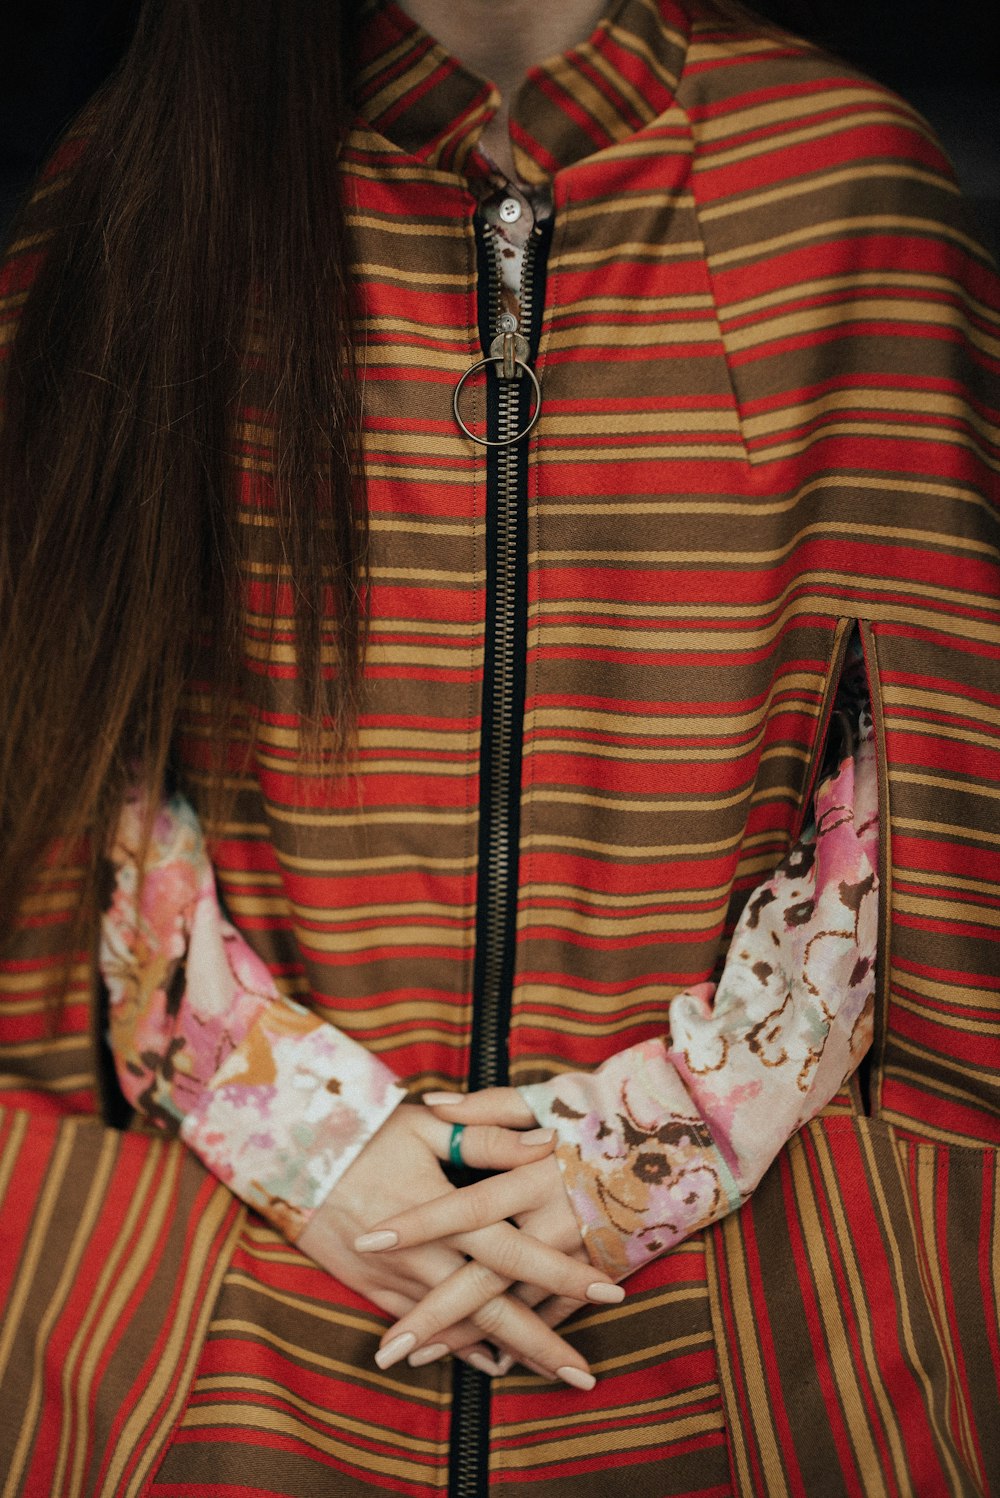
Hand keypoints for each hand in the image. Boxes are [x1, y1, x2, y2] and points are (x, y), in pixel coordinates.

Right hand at [298, 1102, 611, 1384]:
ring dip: (504, 1351)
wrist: (291, 1156)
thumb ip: (491, 1138)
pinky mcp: (372, 1287)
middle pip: (492, 1310)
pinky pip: (422, 1326)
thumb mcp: (429, 1125)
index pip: (516, 1252)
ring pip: (459, 1328)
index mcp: (447, 1212)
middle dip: (540, 1345)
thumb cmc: (367, 1130)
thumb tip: (548, 1142)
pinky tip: (487, 1360)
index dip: (562, 1275)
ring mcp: (395, 1279)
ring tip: (549, 1371)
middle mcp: (425, 1256)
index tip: (608, 1291)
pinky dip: (456, 1348)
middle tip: (584, 1376)